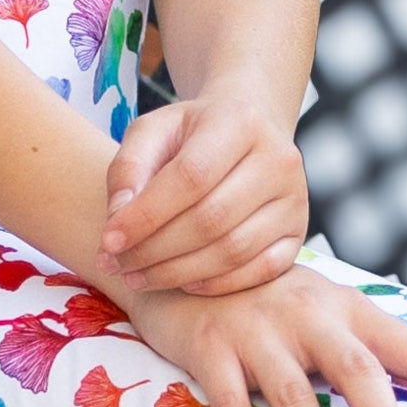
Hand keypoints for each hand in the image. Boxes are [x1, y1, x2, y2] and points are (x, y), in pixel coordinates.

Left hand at [100, 92, 309, 297]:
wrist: (246, 133)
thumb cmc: (191, 134)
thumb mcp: (152, 131)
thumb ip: (128, 169)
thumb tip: (118, 221)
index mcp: (239, 122)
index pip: (190, 176)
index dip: (146, 215)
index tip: (108, 241)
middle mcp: (278, 158)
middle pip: (211, 219)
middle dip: (155, 250)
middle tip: (117, 265)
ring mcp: (294, 198)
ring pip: (233, 251)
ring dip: (178, 273)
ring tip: (138, 276)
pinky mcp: (298, 231)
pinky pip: (260, 271)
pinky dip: (217, 284)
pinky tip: (182, 283)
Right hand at [116, 265, 406, 406]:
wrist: (180, 257)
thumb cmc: (266, 302)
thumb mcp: (322, 310)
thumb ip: (360, 350)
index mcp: (351, 310)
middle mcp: (311, 315)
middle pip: (359, 374)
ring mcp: (259, 329)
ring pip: (295, 398)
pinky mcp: (212, 346)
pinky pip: (232, 405)